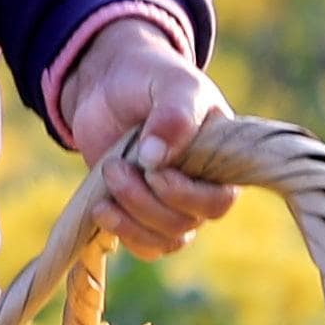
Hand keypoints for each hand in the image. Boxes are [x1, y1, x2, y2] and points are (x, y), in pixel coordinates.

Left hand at [50, 19, 236, 256]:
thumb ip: (174, 113)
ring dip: (130, 218)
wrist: (111, 84)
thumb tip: (156, 159)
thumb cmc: (152, 78)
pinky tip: (101, 207)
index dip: (185, 196)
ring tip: (108, 177)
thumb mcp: (171, 83)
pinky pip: (143, 245)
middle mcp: (202, 189)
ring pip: (164, 240)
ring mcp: (171, 204)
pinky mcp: (140, 212)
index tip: (153, 169)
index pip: (219, 202)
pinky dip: (122, 233)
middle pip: (185, 224)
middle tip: (116, 167)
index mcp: (223, 162)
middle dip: (146, 203)